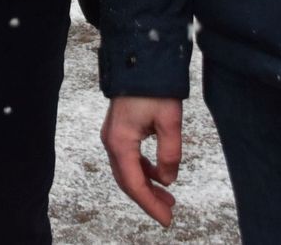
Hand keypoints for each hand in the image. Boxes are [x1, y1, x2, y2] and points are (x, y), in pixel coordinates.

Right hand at [102, 97, 182, 225]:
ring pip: (127, 170)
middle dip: (147, 199)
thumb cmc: (154, 88)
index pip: (134, 183)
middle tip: (169, 212)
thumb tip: (167, 179)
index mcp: (120, 142)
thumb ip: (169, 153)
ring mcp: (112, 135)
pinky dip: (142, 170)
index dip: (150, 204)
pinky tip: (157, 175)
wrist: (140, 60)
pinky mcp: (118, 129)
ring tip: (167, 197)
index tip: (166, 219)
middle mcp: (111, 141)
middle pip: (127, 180)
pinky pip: (128, 158)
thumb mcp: (170, 121)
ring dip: (145, 185)